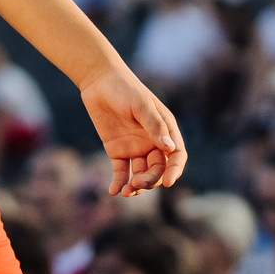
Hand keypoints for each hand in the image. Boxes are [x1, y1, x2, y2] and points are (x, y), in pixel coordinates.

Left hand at [79, 65, 185, 195]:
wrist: (99, 81)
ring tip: (126, 192)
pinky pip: (121, 171)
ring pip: (140, 174)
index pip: (176, 156)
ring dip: (136, 186)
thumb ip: (154, 126)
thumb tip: (169, 148)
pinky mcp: (117, 151)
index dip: (174, 170)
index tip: (168, 182)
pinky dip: (119, 182)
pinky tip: (114, 191)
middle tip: (137, 184)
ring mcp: (135, 148)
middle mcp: (152, 142)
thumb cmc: (125, 88)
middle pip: (157, 169)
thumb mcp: (141, 105)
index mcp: (165, 130)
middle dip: (150, 180)